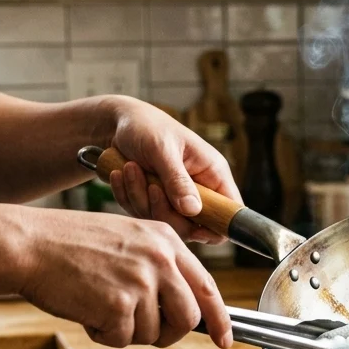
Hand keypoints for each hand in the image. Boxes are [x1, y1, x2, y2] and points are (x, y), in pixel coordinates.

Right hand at [16, 207, 231, 348]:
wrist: (28, 245)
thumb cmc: (69, 244)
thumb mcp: (127, 239)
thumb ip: (158, 267)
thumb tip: (181, 306)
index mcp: (166, 240)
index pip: (208, 286)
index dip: (220, 318)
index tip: (226, 339)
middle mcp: (160, 259)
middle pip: (189, 318)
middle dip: (169, 333)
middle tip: (140, 329)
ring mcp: (141, 282)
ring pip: (154, 332)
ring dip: (127, 331)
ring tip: (99, 305)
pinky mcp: (118, 305)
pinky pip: (122, 339)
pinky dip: (103, 334)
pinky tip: (86, 310)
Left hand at [106, 98, 240, 243]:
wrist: (118, 123)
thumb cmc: (146, 127)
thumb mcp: (162, 150)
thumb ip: (178, 180)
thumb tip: (193, 210)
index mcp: (212, 174)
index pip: (230, 210)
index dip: (218, 224)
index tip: (190, 221)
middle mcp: (198, 190)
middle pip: (193, 226)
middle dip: (164, 210)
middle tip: (150, 186)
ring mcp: (175, 198)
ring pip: (164, 222)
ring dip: (140, 199)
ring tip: (130, 168)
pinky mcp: (154, 202)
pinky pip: (143, 215)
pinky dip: (128, 196)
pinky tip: (120, 174)